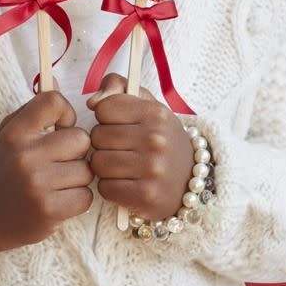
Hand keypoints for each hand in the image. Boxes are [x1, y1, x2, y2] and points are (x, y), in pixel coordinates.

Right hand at [0, 91, 94, 253]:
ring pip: (87, 170)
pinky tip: (58, 199)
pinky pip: (86, 196)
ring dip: (77, 178)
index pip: (54, 102)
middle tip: (58, 161)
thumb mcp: (11, 135)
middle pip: (81, 138)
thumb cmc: (5, 170)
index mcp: (14, 133)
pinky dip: (77, 199)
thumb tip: (58, 81)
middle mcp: (25, 156)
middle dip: (76, 151)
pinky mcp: (49, 211)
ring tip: (56, 183)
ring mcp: (37, 185)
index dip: (65, 114)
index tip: (59, 129)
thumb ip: (35, 110)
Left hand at [86, 73, 195, 221]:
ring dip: (105, 167)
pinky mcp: (146, 195)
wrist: (192, 181)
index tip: (120, 126)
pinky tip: (126, 184)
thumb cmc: (162, 140)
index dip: (106, 118)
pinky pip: (105, 188)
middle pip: (97, 136)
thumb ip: (118, 89)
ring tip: (122, 167)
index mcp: (156, 113)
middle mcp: (156, 139)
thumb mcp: (148, 107)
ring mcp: (153, 169)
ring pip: (98, 163)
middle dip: (104, 144)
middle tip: (122, 149)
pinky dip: (111, 188)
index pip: (104, 108)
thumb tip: (92, 101)